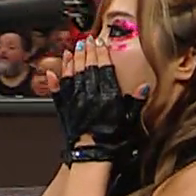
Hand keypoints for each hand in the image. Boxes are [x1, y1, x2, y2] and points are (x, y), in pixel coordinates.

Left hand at [54, 41, 139, 156]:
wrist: (93, 155)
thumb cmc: (113, 140)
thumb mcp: (130, 120)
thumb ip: (136, 102)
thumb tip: (143, 87)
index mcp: (107, 96)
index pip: (103, 69)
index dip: (102, 54)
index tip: (100, 43)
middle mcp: (89, 95)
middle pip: (87, 68)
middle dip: (87, 52)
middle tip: (86, 39)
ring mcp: (75, 101)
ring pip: (72, 75)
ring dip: (72, 61)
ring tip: (72, 49)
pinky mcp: (65, 110)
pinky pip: (58, 92)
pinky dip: (54, 81)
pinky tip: (51, 71)